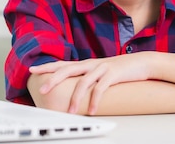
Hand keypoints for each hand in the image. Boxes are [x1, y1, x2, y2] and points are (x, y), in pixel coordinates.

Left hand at [29, 53, 152, 113]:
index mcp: (88, 64)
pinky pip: (101, 88)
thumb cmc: (122, 69)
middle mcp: (92, 64)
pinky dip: (95, 100)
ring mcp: (103, 67)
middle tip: (42, 90)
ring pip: (83, 82)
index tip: (32, 69)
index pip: (63, 64)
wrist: (143, 62)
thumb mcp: (102, 71)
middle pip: (68, 69)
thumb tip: (76, 88)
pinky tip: (92, 110)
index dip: (47, 66)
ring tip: (70, 112)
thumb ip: (89, 77)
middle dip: (53, 80)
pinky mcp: (113, 73)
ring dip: (75, 99)